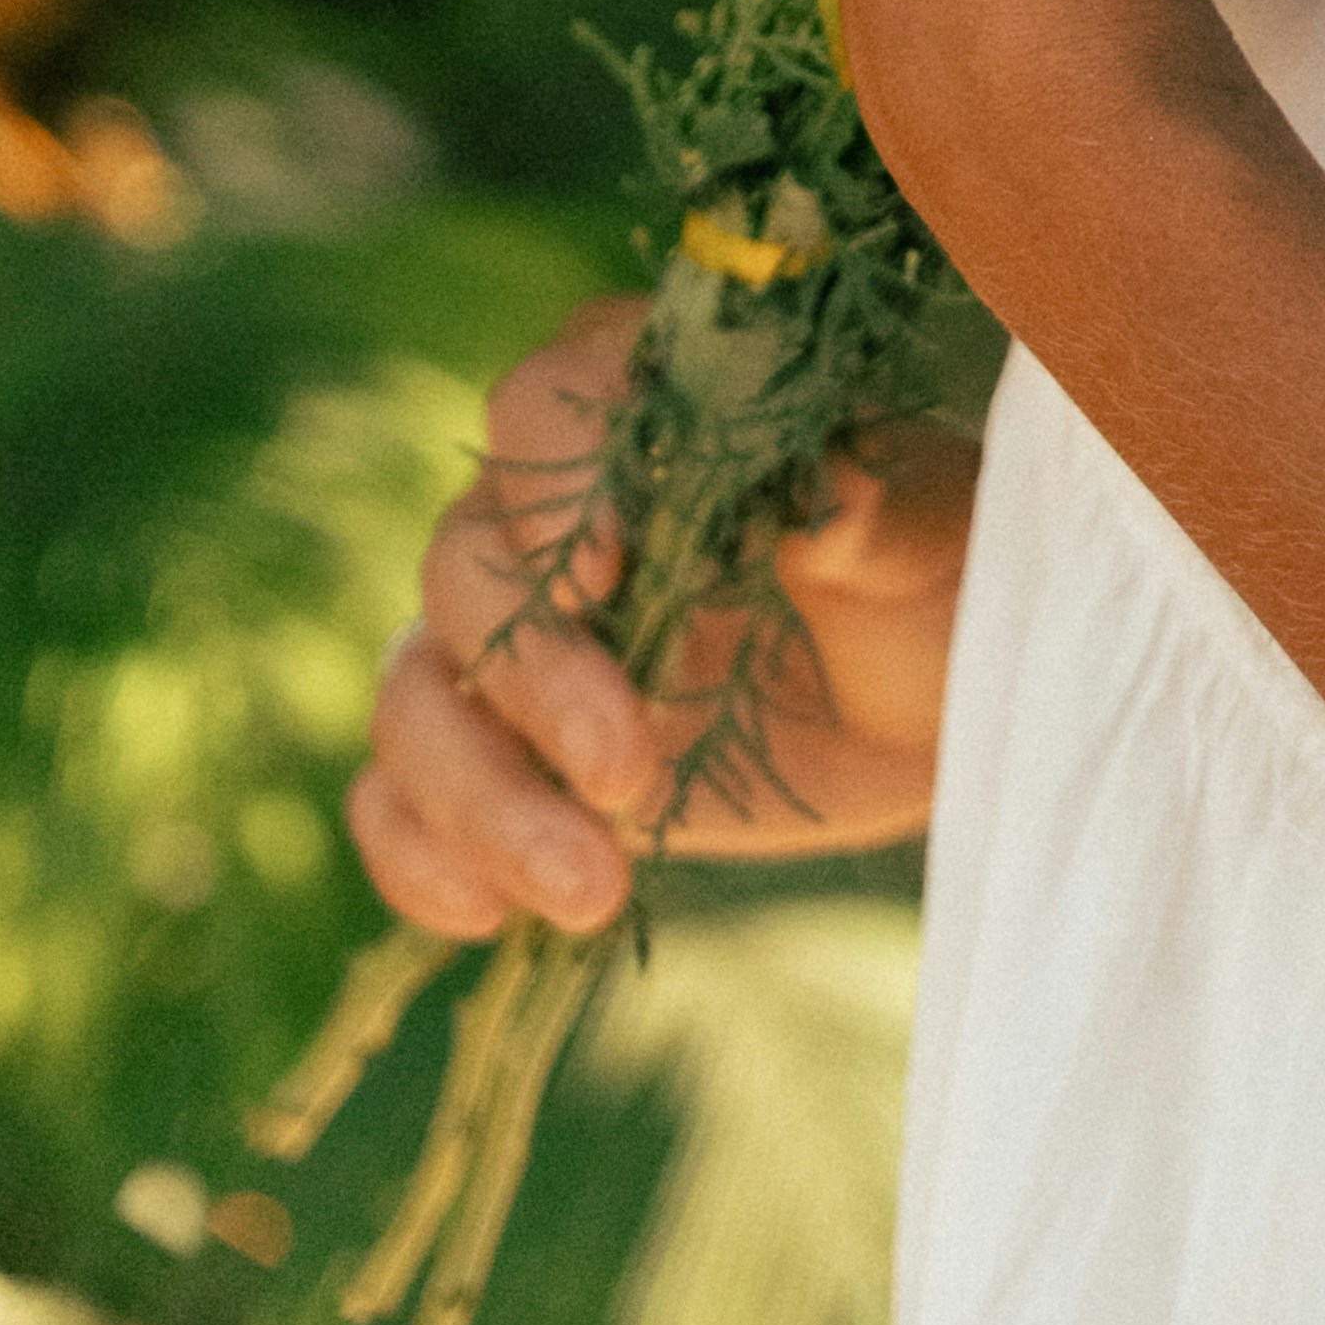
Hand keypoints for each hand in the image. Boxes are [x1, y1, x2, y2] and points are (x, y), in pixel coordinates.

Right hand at [349, 298, 978, 936]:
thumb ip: (869, 510)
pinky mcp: (502, 749)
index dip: (551, 487)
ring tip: (593, 889)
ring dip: (479, 799)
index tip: (602, 577)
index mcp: (644, 412)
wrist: (924, 699)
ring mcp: (512, 637)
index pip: (539, 405)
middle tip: (629, 775)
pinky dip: (418, 856)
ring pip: (412, 693)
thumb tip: (835, 494)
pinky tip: (488, 918)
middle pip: (459, 569)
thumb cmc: (928, 577)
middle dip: (530, 685)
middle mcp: (551, 515)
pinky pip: (396, 795)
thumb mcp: (923, 539)